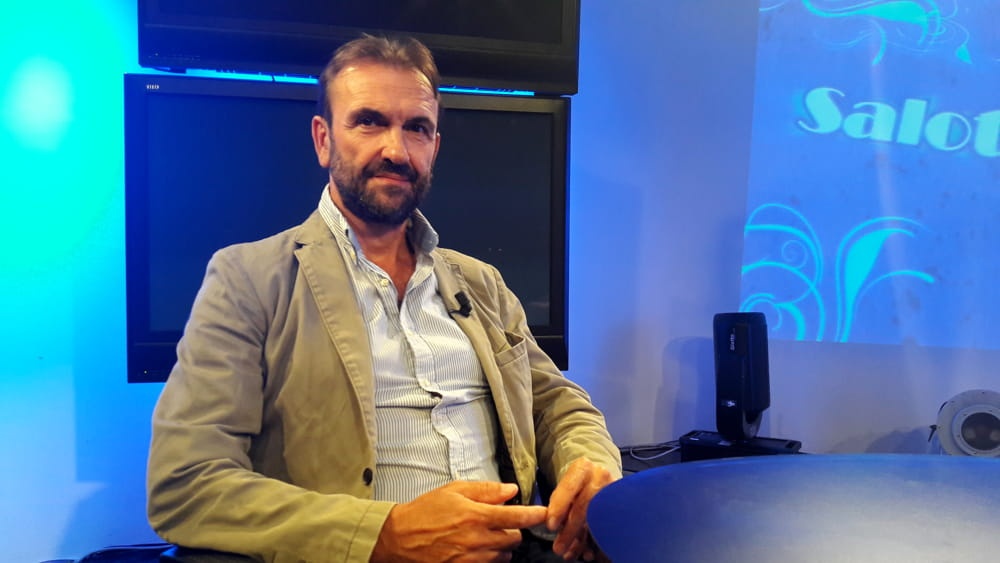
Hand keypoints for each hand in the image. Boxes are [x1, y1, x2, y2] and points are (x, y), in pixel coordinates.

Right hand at [371, 481, 547, 562]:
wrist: (399, 539)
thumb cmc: (425, 511)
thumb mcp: (454, 491)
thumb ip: (485, 490)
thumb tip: (511, 490)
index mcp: (476, 516)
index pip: (517, 518)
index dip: (535, 515)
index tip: (545, 514)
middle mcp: (477, 540)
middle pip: (514, 539)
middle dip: (511, 530)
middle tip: (498, 523)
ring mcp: (472, 559)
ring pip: (504, 556)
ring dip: (500, 546)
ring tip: (483, 536)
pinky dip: (489, 559)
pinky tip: (476, 550)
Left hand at [545, 458, 615, 560]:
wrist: (598, 476)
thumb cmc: (576, 484)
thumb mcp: (565, 486)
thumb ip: (558, 502)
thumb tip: (551, 525)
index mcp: (582, 467)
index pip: (570, 487)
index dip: (560, 507)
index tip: (551, 526)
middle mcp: (600, 475)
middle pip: (584, 506)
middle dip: (570, 530)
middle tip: (559, 548)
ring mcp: (613, 490)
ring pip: (597, 519)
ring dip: (583, 540)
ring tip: (571, 553)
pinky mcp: (620, 504)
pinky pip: (607, 526)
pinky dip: (597, 542)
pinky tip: (588, 552)